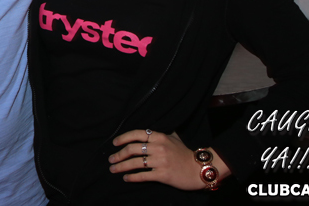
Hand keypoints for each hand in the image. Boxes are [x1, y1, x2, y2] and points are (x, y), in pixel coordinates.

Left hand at [109, 130, 229, 189]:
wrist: (198, 169)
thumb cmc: (185, 153)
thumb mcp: (175, 138)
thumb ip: (163, 133)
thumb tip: (151, 130)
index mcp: (160, 137)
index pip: (137, 134)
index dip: (123, 138)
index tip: (114, 143)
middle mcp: (158, 147)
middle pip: (132, 149)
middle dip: (118, 155)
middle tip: (111, 159)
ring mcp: (160, 161)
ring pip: (135, 163)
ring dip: (121, 166)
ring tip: (113, 169)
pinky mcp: (162, 175)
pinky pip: (143, 175)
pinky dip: (132, 177)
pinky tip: (126, 178)